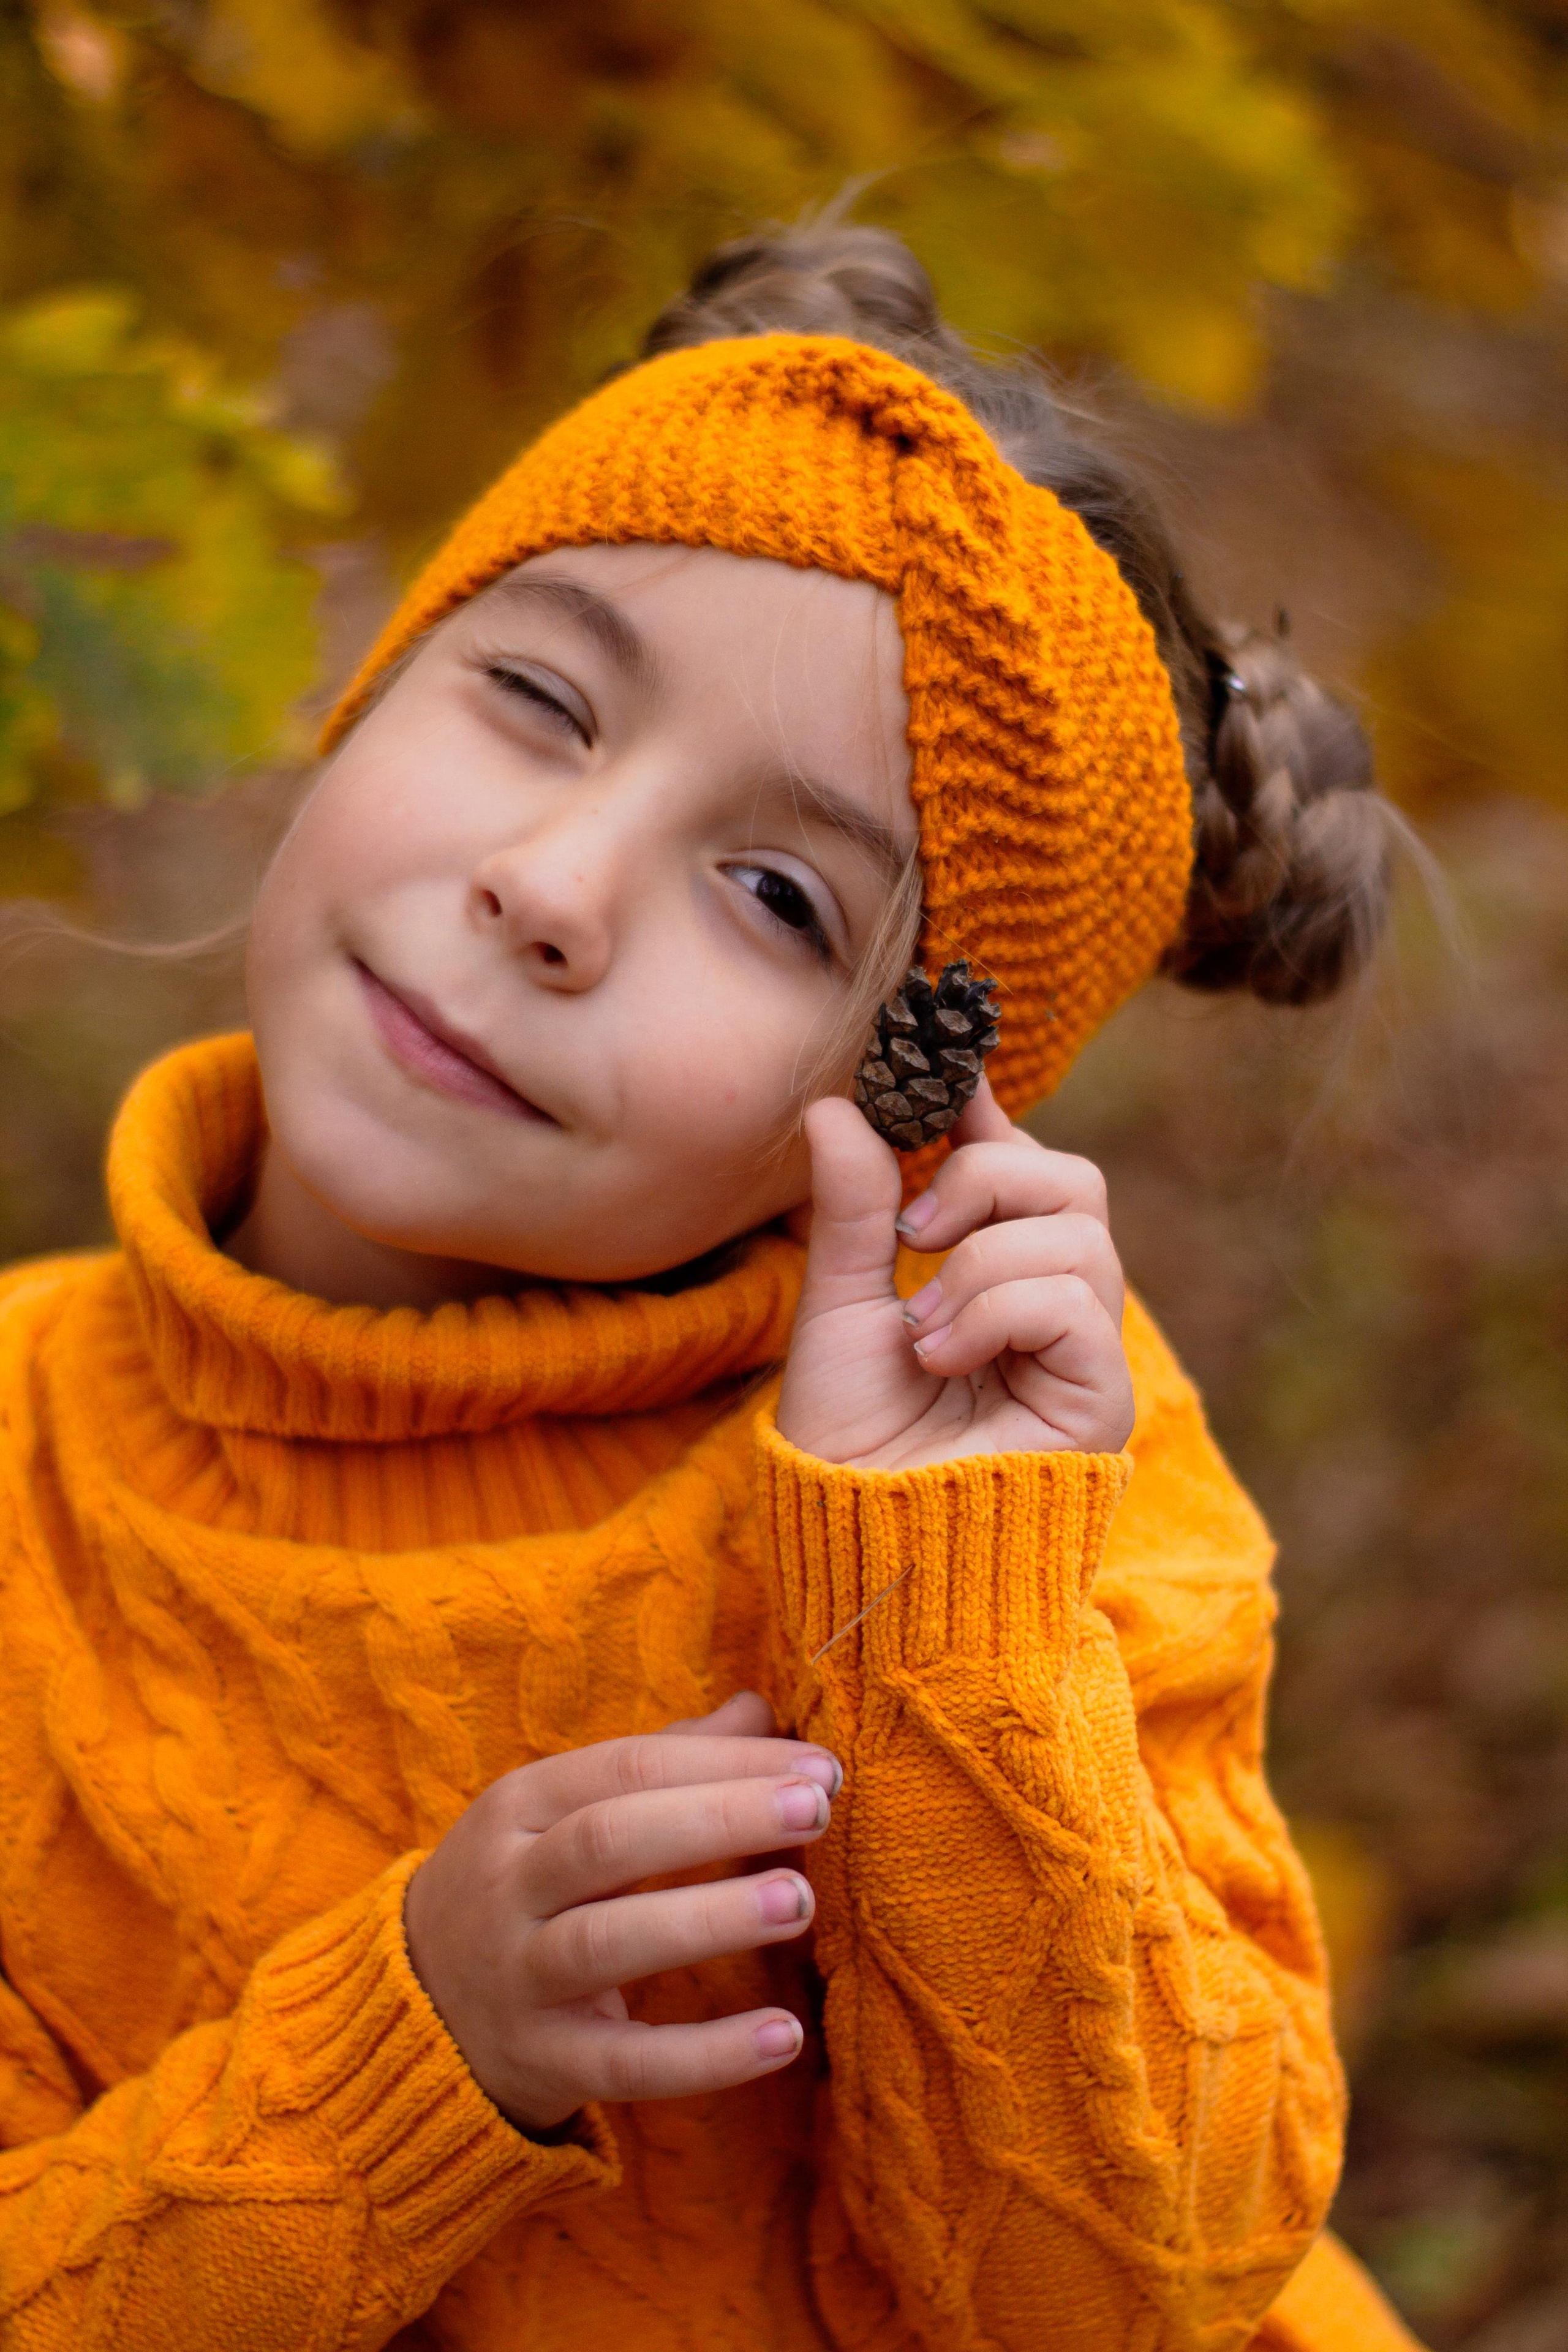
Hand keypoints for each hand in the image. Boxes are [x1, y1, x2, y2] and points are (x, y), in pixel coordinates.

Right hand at [403, 1692, 837, 2132]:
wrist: (416, 2004)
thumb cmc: (528, 1882)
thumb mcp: (565, 1808)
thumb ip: (664, 1759)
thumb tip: (761, 1707)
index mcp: (521, 1804)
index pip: (629, 1765)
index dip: (726, 1761)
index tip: (820, 1767)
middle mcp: (509, 1884)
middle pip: (610, 1838)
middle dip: (718, 1818)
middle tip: (815, 1809)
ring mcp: (517, 1977)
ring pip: (607, 1942)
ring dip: (709, 1919)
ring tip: (800, 1901)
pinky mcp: (541, 2062)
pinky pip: (625, 2063)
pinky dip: (705, 2055)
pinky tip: (784, 2037)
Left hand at [775, 1079, 1132, 1469]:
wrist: (859, 1540)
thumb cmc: (850, 1438)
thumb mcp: (838, 1305)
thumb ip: (850, 1208)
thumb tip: (833, 1104)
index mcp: (992, 1272)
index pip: (1018, 1163)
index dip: (989, 1109)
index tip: (942, 1067)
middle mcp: (1052, 1303)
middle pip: (1072, 1179)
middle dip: (990, 1177)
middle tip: (915, 1227)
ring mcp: (1084, 1351)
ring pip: (1077, 1233)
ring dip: (981, 1263)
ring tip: (920, 1329)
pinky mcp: (1100, 1398)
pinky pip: (1076, 1303)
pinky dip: (999, 1311)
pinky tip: (944, 1356)